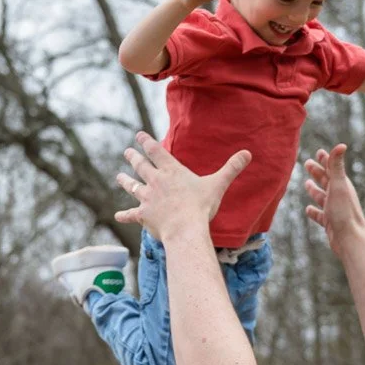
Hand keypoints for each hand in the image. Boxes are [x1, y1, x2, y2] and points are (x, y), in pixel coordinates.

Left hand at [115, 132, 249, 239]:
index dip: (146, 142)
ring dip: (125, 181)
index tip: (138, 135)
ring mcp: (147, 198)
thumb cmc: (201, 206)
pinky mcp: (143, 215)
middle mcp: (155, 181)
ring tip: (119, 176)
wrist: (184, 229)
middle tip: (127, 152)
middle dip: (133, 158)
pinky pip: (131, 214)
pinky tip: (117, 216)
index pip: (156, 151)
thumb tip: (247, 153)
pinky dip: (124, 215)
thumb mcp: (218, 184)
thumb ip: (231, 168)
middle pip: (141, 166)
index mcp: (171, 171)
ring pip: (133, 187)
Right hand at [304, 144, 364, 253]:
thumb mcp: (338, 186)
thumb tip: (341, 145)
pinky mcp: (330, 223)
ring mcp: (335, 210)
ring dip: (315, 190)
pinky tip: (308, 210)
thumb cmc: (345, 212)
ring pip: (323, 197)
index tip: (319, 152)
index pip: (332, 168)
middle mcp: (339, 196)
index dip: (326, 159)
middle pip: (326, 180)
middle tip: (307, 163)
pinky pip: (320, 215)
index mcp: (342, 185)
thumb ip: (337, 166)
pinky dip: (314, 211)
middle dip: (317, 171)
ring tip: (306, 184)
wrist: (350, 239)